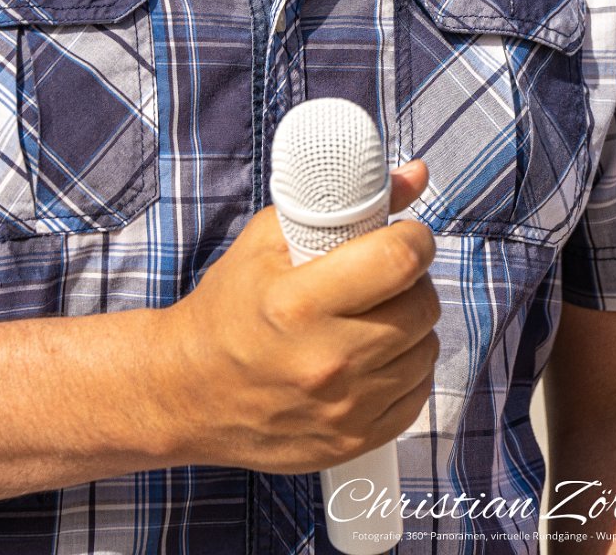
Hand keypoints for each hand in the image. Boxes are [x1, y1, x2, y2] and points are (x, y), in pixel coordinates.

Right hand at [159, 161, 437, 473]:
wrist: (189, 392)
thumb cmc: (228, 308)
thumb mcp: (267, 241)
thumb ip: (343, 206)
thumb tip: (416, 175)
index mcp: (300, 303)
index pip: (396, 262)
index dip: (414, 239)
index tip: (408, 234)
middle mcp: (328, 360)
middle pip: (420, 307)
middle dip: (413, 280)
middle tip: (389, 273)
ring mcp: (345, 408)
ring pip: (426, 351)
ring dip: (413, 325)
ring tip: (379, 313)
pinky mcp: (355, 441)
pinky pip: (418, 395)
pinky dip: (407, 369)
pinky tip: (378, 355)